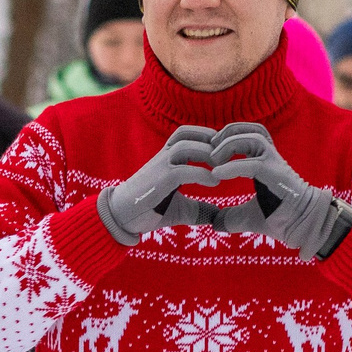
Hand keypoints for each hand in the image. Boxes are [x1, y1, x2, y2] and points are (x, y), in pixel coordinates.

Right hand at [98, 125, 227, 242]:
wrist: (120, 217)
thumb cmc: (148, 210)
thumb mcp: (180, 208)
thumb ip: (198, 207)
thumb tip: (217, 216)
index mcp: (166, 158)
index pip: (187, 133)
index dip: (207, 136)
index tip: (226, 149)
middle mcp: (162, 157)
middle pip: (188, 134)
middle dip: (211, 141)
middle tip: (230, 154)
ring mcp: (158, 167)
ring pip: (185, 146)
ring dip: (207, 153)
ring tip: (223, 166)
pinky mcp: (158, 182)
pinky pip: (182, 171)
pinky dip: (201, 174)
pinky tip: (215, 182)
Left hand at [207, 122, 351, 260]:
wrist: (302, 226)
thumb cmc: (279, 218)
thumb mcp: (247, 215)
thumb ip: (230, 215)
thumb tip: (213, 224)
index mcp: (266, 160)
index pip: (248, 133)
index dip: (227, 136)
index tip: (210, 150)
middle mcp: (272, 157)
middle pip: (250, 129)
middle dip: (226, 134)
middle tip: (209, 151)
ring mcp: (276, 164)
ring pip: (253, 139)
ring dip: (228, 145)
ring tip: (213, 160)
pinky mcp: (277, 176)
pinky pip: (252, 164)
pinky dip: (232, 167)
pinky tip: (216, 175)